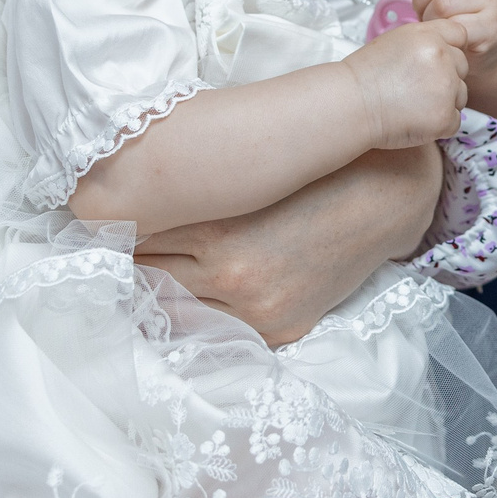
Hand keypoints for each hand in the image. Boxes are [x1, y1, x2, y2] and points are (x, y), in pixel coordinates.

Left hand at [132, 145, 441, 343]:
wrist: (393, 195)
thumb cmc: (319, 168)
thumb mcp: (251, 173)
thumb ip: (195, 192)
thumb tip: (138, 200)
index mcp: (216, 230)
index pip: (134, 240)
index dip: (117, 227)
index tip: (104, 220)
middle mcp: (231, 278)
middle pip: (145, 279)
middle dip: (130, 259)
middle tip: (116, 245)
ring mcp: (256, 311)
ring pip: (174, 310)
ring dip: (158, 288)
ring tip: (149, 266)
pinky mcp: (280, 329)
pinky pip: (215, 329)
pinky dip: (198, 310)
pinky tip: (191, 290)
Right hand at [344, 17, 471, 148]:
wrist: (350, 105)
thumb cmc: (365, 75)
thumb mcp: (395, 41)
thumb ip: (424, 41)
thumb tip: (444, 49)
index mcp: (429, 35)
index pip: (459, 34)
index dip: (447, 48)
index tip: (431, 62)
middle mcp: (442, 57)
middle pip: (462, 66)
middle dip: (446, 77)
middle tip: (416, 88)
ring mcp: (446, 88)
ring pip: (460, 95)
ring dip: (444, 101)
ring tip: (413, 105)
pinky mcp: (445, 117)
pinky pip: (453, 121)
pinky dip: (438, 125)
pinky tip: (415, 120)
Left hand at [400, 0, 496, 72]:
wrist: (485, 49)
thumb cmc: (457, 11)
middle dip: (422, 1)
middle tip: (428, 13)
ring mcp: (493, 1)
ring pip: (443, 5)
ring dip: (431, 20)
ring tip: (438, 24)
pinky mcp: (491, 27)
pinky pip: (454, 27)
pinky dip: (444, 34)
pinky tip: (449, 36)